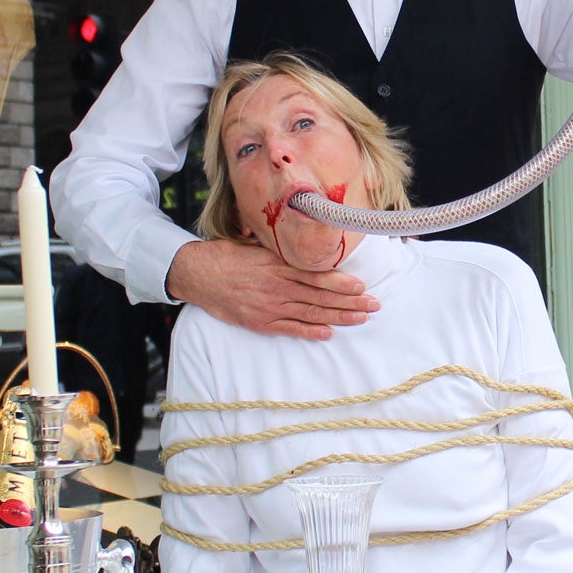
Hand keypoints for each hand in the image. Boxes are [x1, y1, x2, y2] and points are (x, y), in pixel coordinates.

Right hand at [166, 238, 377, 339]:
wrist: (198, 274)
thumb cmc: (228, 255)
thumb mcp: (256, 245)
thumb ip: (281, 248)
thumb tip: (305, 239)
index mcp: (278, 265)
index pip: (316, 275)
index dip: (340, 282)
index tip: (362, 286)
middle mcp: (277, 286)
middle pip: (320, 296)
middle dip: (350, 302)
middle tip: (374, 305)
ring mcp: (269, 306)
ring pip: (310, 313)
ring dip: (338, 317)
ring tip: (360, 319)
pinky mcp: (260, 321)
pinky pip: (290, 328)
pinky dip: (310, 331)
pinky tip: (328, 333)